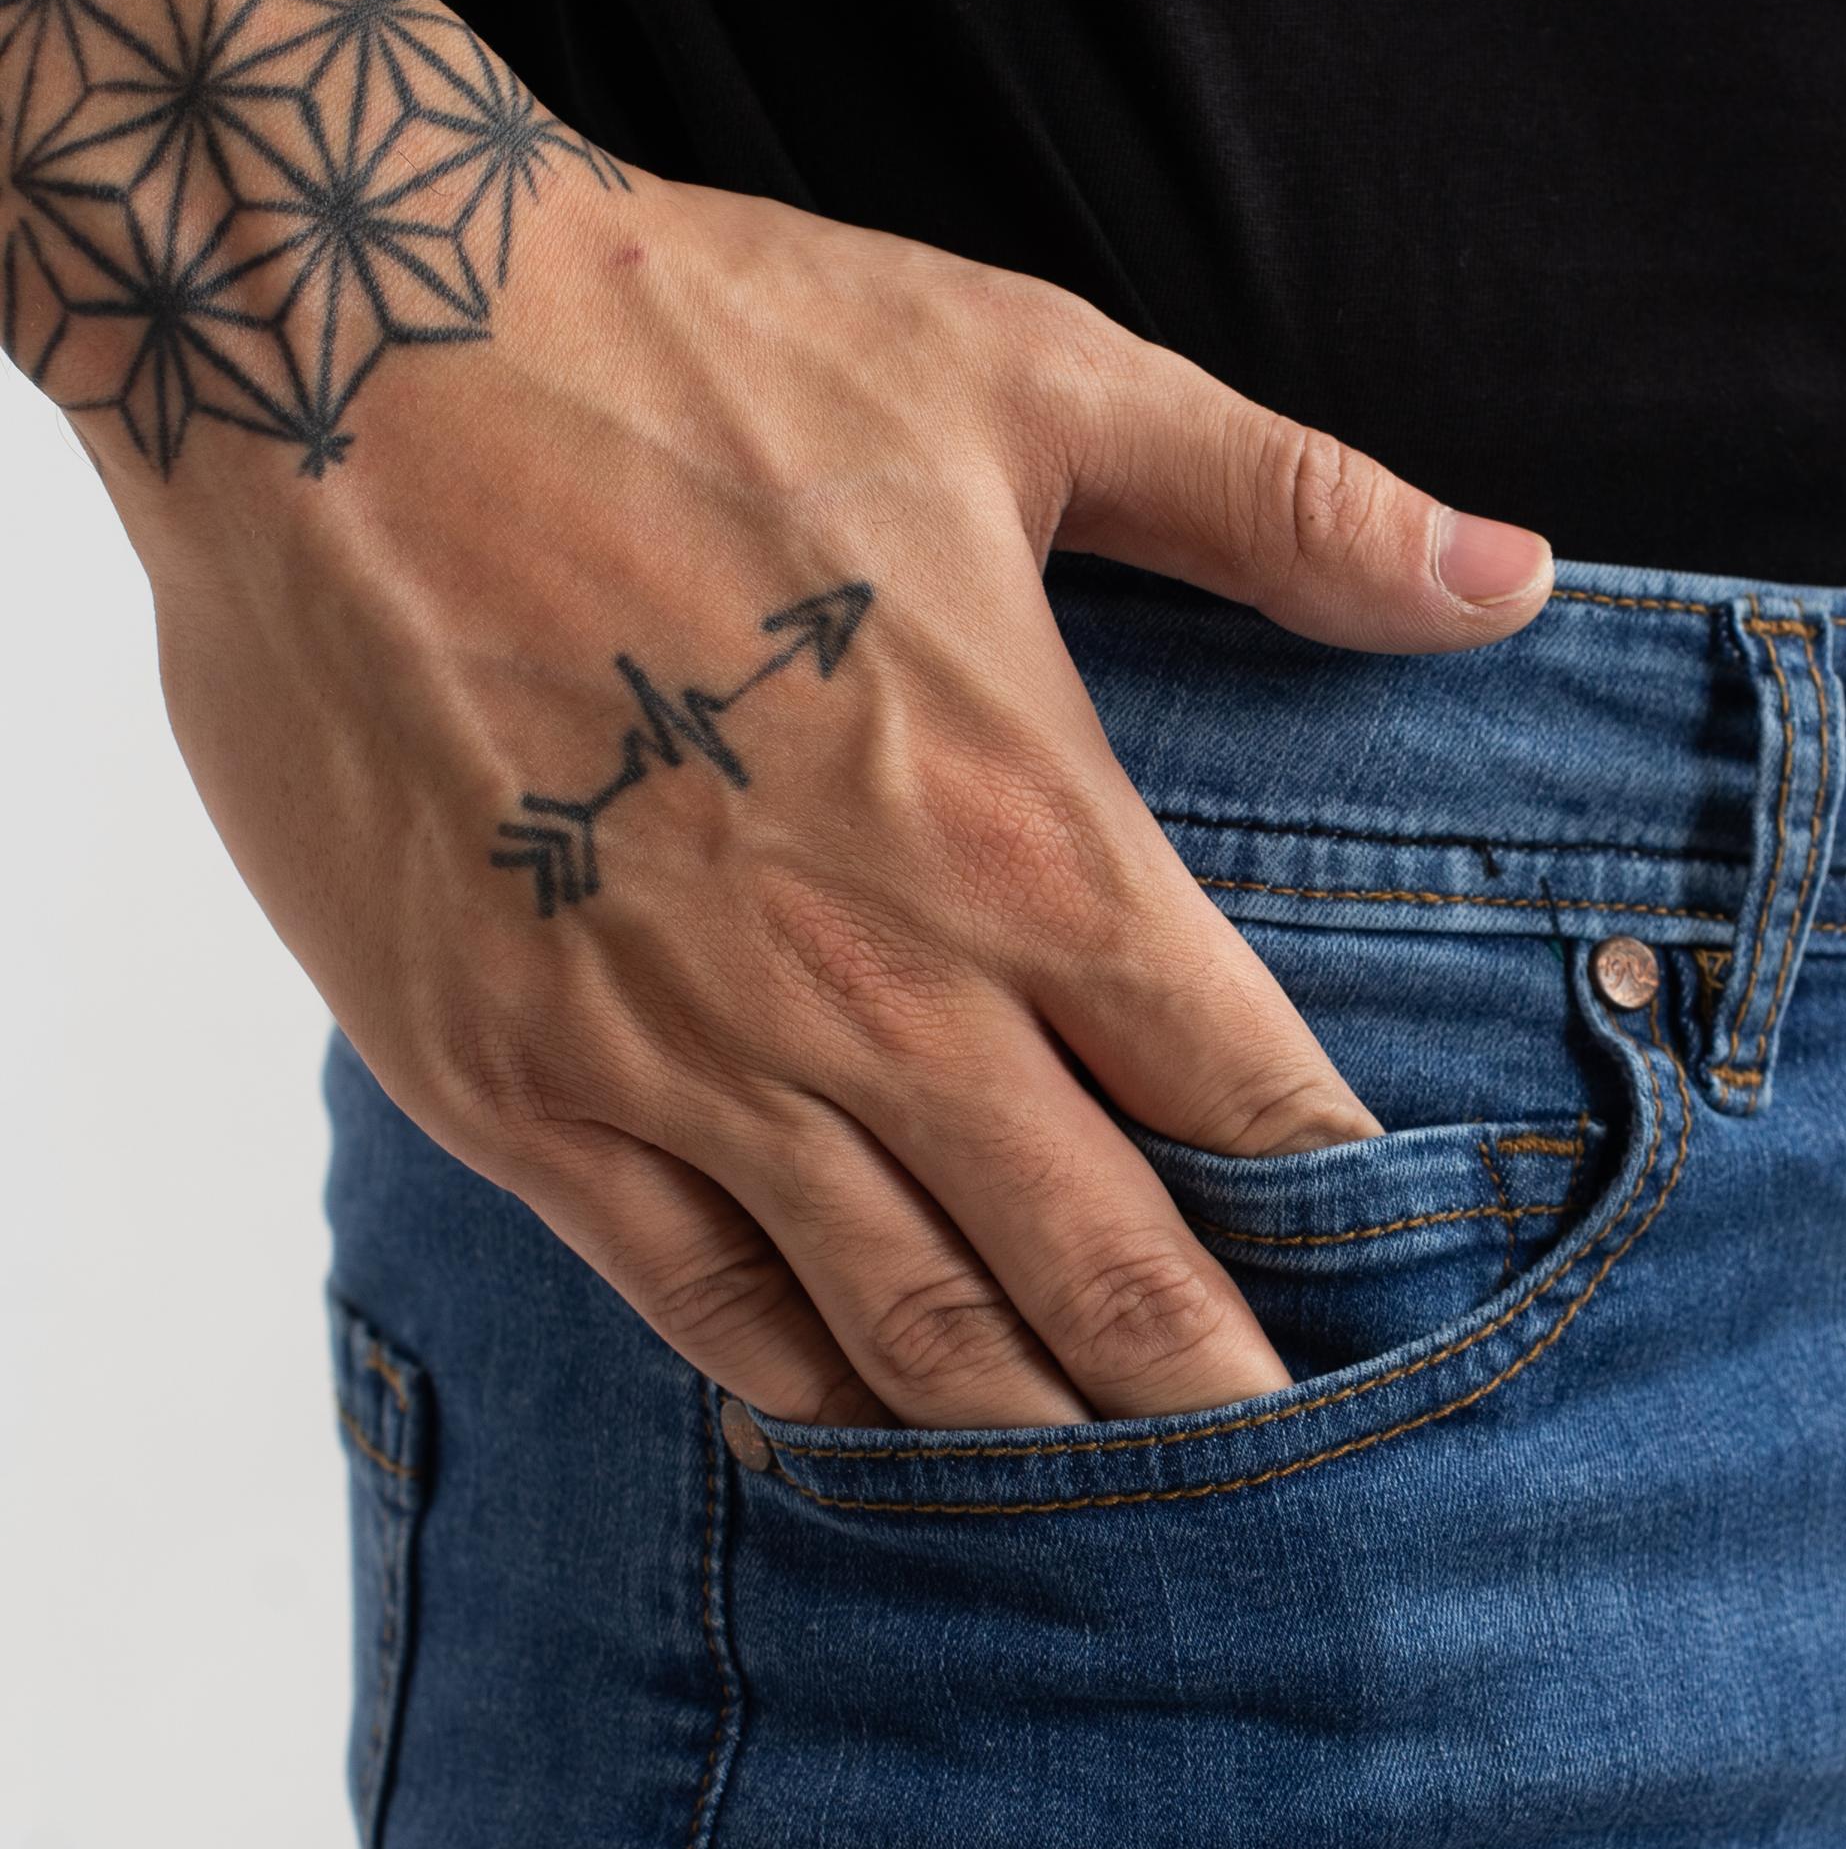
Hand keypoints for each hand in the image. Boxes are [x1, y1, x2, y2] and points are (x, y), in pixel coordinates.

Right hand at [115, 170, 1554, 1426]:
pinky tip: (863, 1415)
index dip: (1337, 1217)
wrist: (334, 346)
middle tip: (1289, 1487)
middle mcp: (875, 989)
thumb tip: (1508, 580)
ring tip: (1113, 1504)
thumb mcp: (1033, 375)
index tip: (1397, 1299)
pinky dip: (800, 1379)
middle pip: (1102, 1271)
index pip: (1246, 1099)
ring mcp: (682, 1057)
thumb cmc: (692, 345)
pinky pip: (694, 1298)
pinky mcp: (514, 1083)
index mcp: (1025, 833)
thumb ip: (1285, 506)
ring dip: (1028, 1431)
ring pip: (908, 1328)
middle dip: (1210, 1397)